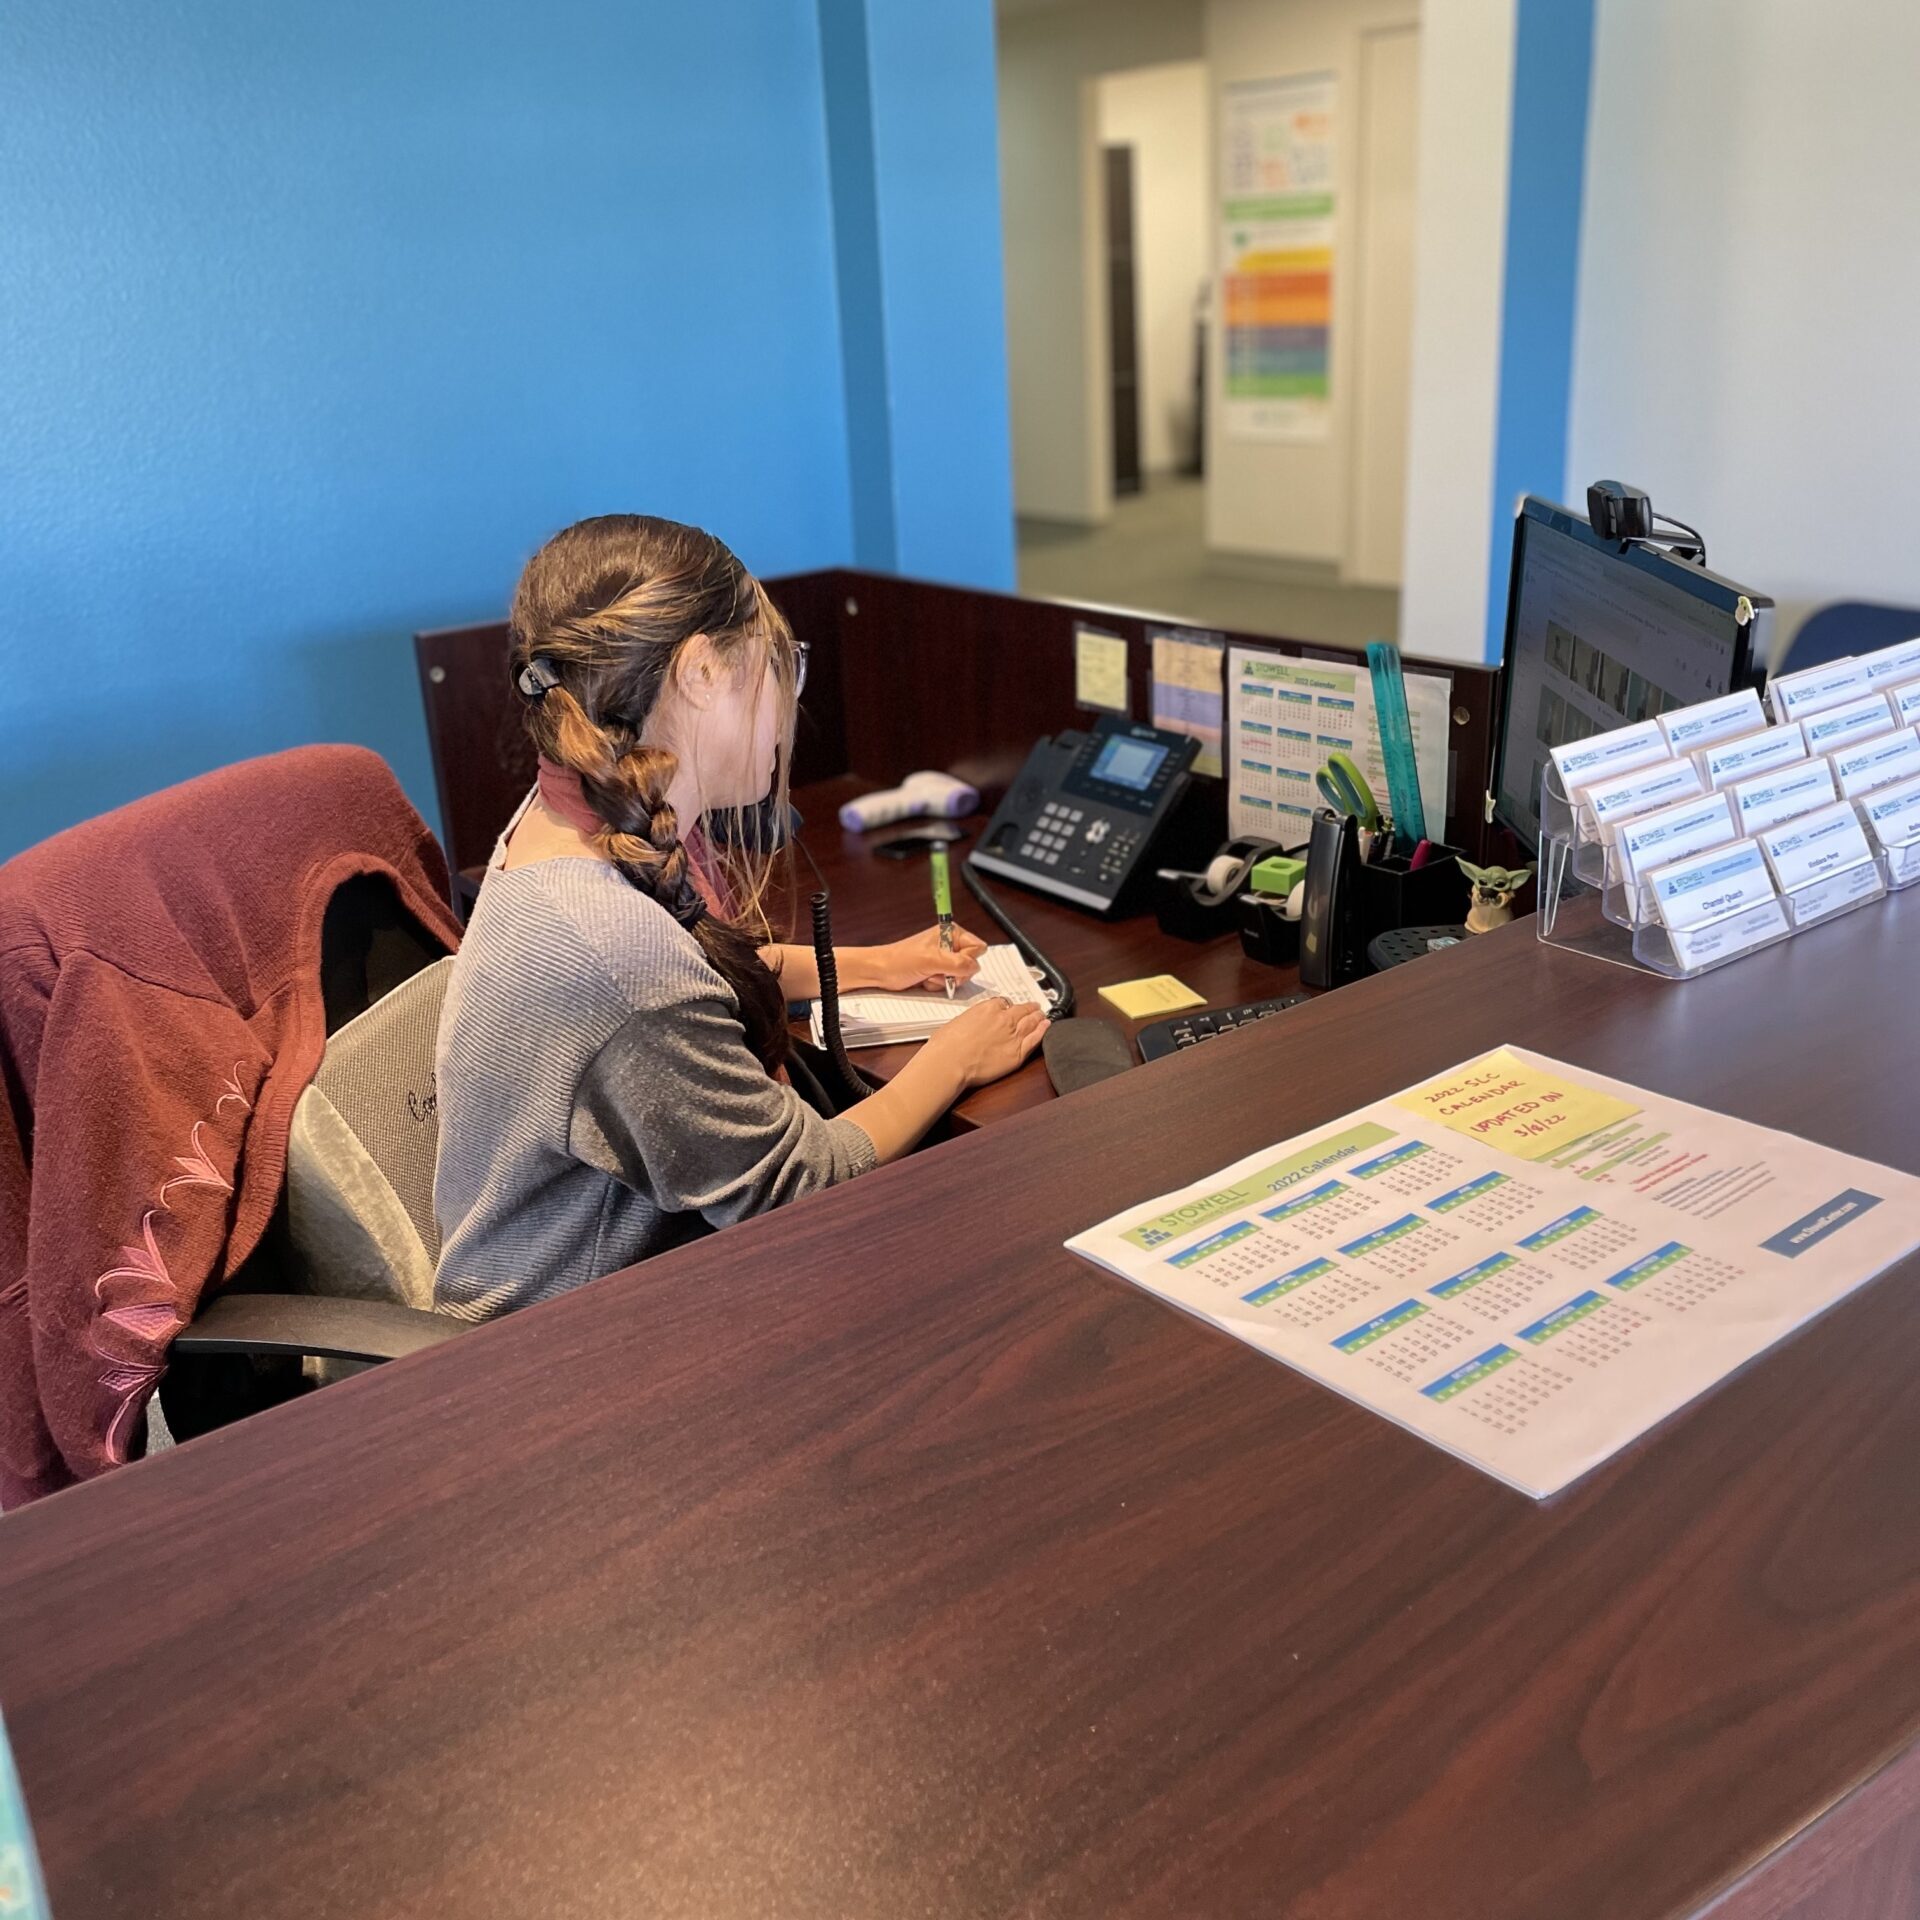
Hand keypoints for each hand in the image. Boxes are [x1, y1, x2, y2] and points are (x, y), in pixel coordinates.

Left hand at [871, 922, 987, 990]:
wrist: (882, 971)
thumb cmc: (900, 960)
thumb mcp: (931, 960)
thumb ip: (956, 963)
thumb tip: (974, 967)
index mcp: (951, 932)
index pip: (978, 948)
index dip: (967, 959)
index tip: (950, 963)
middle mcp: (950, 944)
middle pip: (971, 964)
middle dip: (955, 973)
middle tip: (937, 971)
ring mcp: (945, 958)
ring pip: (962, 975)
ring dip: (945, 980)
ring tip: (929, 975)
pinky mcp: (939, 971)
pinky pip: (951, 983)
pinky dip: (939, 985)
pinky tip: (926, 980)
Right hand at [921, 996, 1047, 1091]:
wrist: (950, 1062)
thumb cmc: (946, 1045)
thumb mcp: (957, 1022)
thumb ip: (971, 1021)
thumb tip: (973, 1024)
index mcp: (988, 1008)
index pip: (1004, 1003)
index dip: (1008, 1006)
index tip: (1009, 1008)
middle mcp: (1004, 1019)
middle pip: (1022, 1010)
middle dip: (1029, 1008)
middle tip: (1034, 1007)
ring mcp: (1013, 1035)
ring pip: (1032, 1022)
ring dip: (1038, 1017)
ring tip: (1042, 1015)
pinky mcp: (1018, 1053)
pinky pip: (1035, 1039)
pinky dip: (1043, 1031)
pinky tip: (1047, 1026)